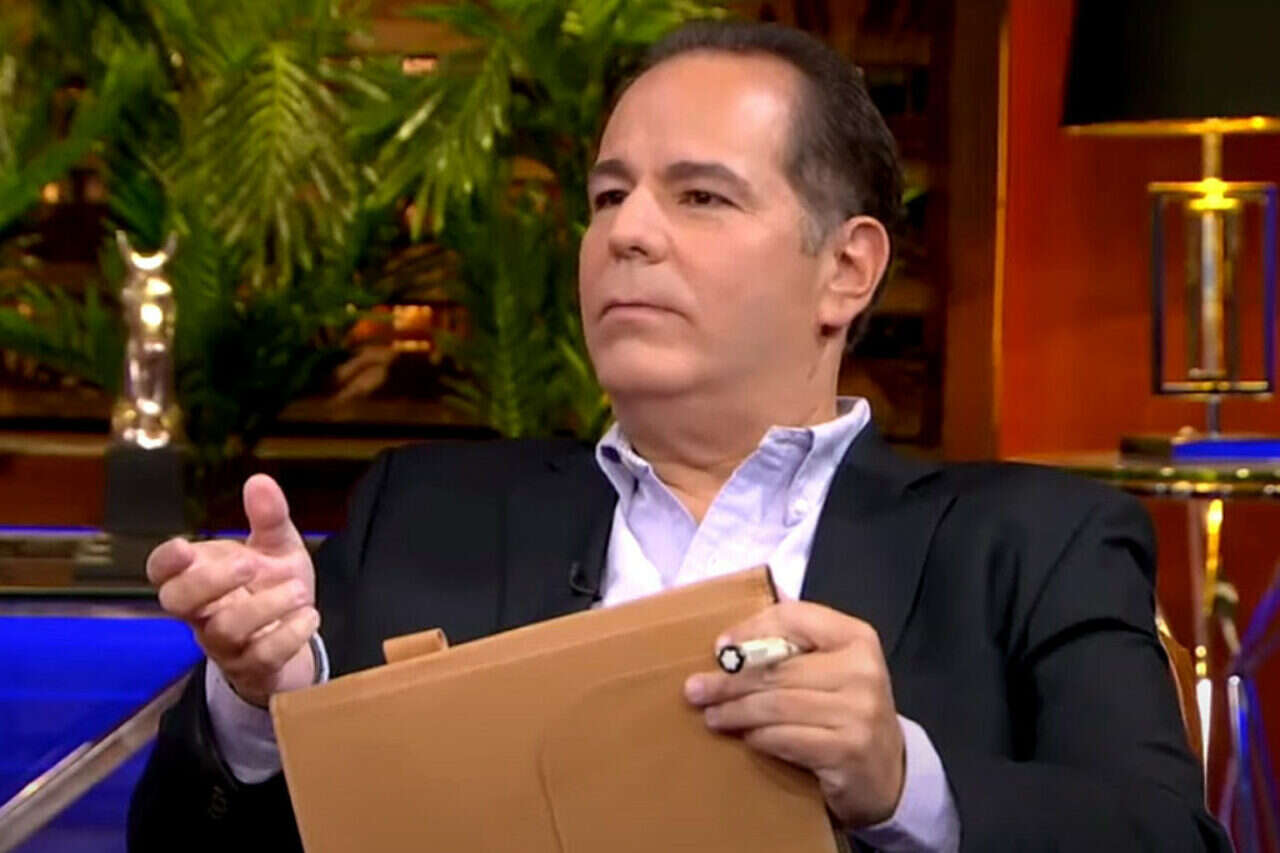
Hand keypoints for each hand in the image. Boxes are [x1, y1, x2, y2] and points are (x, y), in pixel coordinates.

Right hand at [146, 474, 318, 706]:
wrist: (298, 638)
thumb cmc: (274, 588)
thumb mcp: (276, 548)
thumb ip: (268, 518)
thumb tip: (259, 480)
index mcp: (201, 578)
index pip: (161, 573)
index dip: (165, 562)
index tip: (184, 548)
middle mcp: (204, 613)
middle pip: (178, 602)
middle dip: (210, 581)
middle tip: (249, 563)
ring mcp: (225, 644)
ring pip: (224, 630)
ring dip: (265, 607)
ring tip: (299, 590)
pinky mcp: (253, 669)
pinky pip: (261, 657)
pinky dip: (288, 634)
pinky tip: (309, 615)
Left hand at [683, 601, 904, 827]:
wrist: (887, 771)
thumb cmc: (847, 708)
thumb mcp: (832, 666)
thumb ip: (796, 640)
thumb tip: (739, 625)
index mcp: (856, 637)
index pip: (793, 618)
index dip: (750, 630)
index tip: (720, 649)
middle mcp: (862, 670)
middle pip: (778, 667)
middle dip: (730, 680)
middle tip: (695, 690)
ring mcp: (858, 712)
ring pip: (777, 705)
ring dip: (735, 711)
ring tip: (711, 715)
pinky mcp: (847, 750)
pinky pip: (785, 738)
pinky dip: (758, 737)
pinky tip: (744, 737)